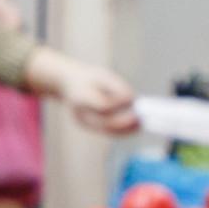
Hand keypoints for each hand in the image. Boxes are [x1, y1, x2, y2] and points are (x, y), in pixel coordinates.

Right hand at [24, 48, 141, 134]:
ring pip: (107, 131)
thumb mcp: (102, 75)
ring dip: (126, 130)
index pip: (103, 105)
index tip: (133, 101)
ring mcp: (84, 122)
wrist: (67, 84)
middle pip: (105, 123)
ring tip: (140, 124)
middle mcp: (81, 113)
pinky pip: (107, 132)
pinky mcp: (89, 127)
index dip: (120, 104)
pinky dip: (122, 131)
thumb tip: (132, 99)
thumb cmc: (87, 78)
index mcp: (81, 97)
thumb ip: (117, 86)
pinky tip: (135, 127)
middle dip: (125, 123)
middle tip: (141, 118)